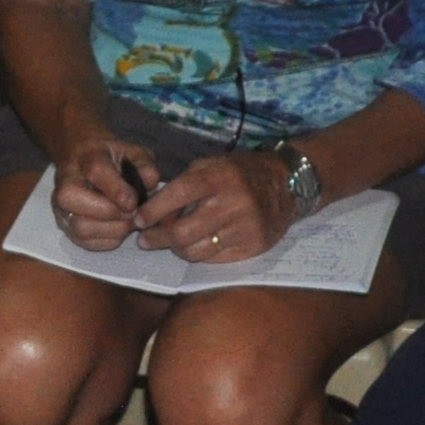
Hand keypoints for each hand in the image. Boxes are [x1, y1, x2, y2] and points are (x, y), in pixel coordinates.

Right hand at [46, 128, 155, 251]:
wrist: (84, 162)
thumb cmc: (111, 159)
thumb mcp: (132, 152)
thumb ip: (144, 164)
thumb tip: (149, 181)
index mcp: (85, 158)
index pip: (96, 173)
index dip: (117, 191)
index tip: (134, 202)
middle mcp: (66, 184)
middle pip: (78, 205)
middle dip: (113, 215)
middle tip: (134, 214)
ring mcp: (62, 208)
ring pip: (82, 228)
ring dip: (113, 230)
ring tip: (129, 222)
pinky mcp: (66, 226)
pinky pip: (86, 242)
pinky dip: (109, 239)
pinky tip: (120, 228)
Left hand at [135, 148, 289, 263]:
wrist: (287, 184)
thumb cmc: (241, 173)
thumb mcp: (212, 165)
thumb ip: (183, 185)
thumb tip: (153, 211)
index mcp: (219, 178)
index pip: (177, 195)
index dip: (152, 211)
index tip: (137, 219)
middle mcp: (232, 203)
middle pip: (182, 232)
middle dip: (156, 238)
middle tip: (145, 239)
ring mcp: (244, 228)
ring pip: (195, 251)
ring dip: (176, 248)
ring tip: (171, 241)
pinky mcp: (252, 247)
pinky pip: (214, 259)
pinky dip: (200, 252)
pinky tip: (197, 243)